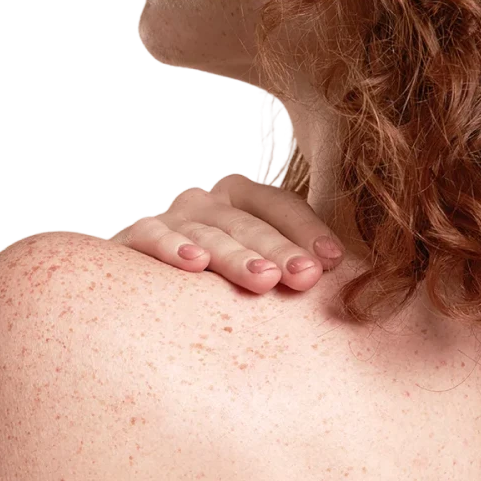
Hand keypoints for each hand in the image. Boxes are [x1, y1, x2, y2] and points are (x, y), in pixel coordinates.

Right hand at [111, 173, 345, 293]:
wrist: (142, 283)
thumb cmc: (216, 273)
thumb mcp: (254, 256)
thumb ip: (291, 258)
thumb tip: (344, 274)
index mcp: (243, 197)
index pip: (280, 204)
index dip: (307, 228)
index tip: (334, 261)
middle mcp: (208, 201)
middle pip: (249, 223)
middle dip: (280, 249)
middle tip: (305, 276)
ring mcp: (172, 217)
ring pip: (209, 234)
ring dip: (237, 256)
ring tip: (263, 279)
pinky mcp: (136, 238)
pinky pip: (154, 238)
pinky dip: (173, 250)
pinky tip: (196, 266)